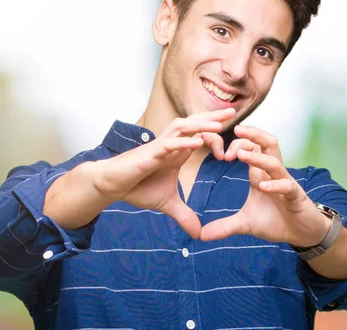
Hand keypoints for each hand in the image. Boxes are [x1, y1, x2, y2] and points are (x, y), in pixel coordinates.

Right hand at [93, 108, 235, 237]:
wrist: (113, 186)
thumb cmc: (138, 187)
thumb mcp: (167, 204)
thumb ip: (185, 216)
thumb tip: (197, 234)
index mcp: (179, 151)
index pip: (202, 136)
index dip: (217, 140)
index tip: (229, 152)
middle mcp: (171, 144)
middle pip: (195, 123)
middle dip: (214, 117)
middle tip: (234, 111)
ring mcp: (160, 146)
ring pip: (183, 127)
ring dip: (201, 125)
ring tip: (220, 124)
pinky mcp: (149, 154)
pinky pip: (168, 144)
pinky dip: (183, 142)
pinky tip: (198, 142)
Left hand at [200, 125, 330, 245]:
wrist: (301, 234)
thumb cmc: (276, 220)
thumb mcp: (245, 224)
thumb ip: (224, 226)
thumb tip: (202, 235)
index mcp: (260, 174)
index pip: (251, 147)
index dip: (236, 144)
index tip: (219, 151)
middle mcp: (273, 174)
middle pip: (268, 143)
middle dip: (253, 134)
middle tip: (235, 130)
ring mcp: (286, 183)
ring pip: (275, 162)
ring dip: (258, 157)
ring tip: (240, 155)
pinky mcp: (296, 197)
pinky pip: (287, 186)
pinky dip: (275, 185)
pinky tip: (263, 187)